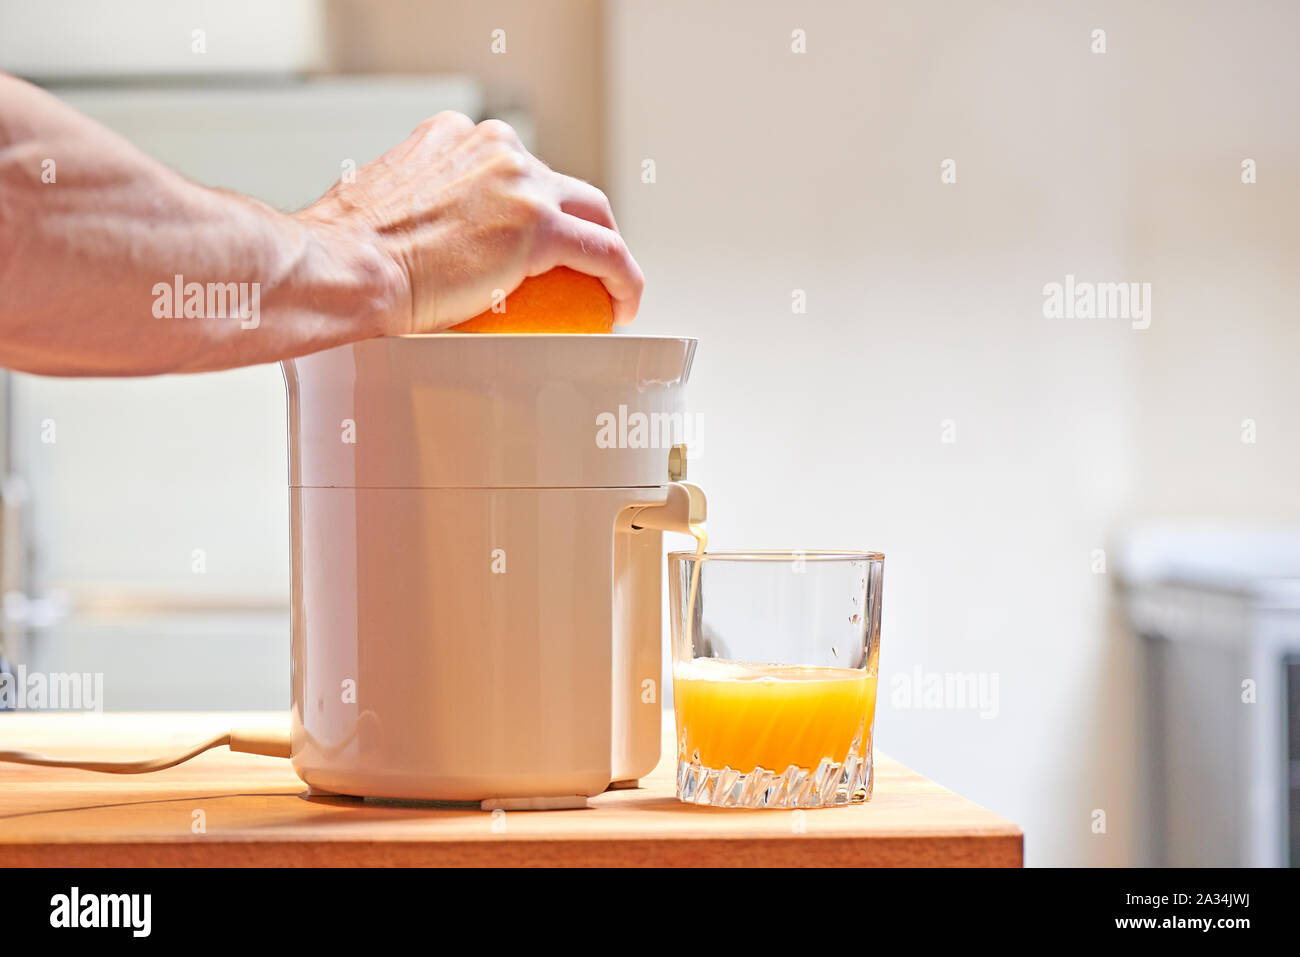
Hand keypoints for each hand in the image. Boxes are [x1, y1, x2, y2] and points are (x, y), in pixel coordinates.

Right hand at [296, 112, 643, 332]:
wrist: (346, 268)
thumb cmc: (346, 254)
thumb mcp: (379, 208)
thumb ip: (411, 211)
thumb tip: (415, 247)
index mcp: (454, 136)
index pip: (513, 168)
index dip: (531, 206)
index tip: (529, 241)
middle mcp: (495, 148)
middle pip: (561, 185)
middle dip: (579, 224)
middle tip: (580, 268)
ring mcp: (522, 184)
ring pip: (594, 213)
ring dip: (607, 251)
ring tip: (607, 291)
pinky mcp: (541, 227)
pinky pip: (606, 254)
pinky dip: (624, 280)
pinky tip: (623, 306)